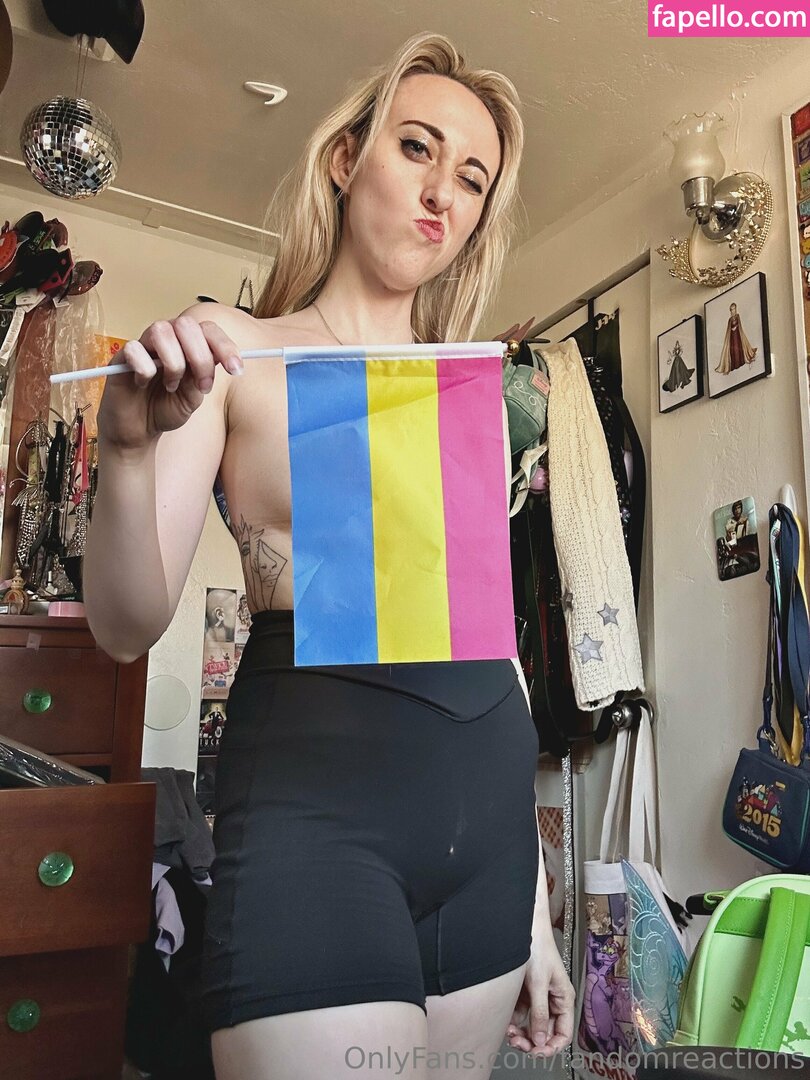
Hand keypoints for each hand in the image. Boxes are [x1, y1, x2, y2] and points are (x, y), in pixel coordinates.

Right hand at [97, 310, 242, 451]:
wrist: (139, 431)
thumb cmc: (165, 409)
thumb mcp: (193, 398)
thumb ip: (202, 376)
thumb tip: (217, 359)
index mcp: (188, 346)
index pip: (208, 329)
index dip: (225, 346)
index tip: (236, 370)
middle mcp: (167, 340)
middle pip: (186, 325)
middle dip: (200, 356)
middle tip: (201, 385)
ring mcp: (144, 345)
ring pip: (161, 331)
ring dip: (173, 362)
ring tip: (171, 386)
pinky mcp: (122, 356)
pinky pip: (135, 349)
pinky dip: (145, 370)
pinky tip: (144, 384)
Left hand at [506, 930, 575, 1059]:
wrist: (523, 926)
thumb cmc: (537, 947)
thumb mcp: (538, 983)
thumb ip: (540, 1012)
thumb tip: (541, 1039)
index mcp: (563, 998)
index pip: (564, 1033)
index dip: (552, 1046)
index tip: (537, 1052)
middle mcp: (553, 1000)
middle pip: (546, 1032)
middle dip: (533, 1041)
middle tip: (519, 1043)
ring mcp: (538, 997)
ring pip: (532, 1025)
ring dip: (521, 1032)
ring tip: (510, 1032)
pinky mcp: (525, 993)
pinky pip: (521, 1014)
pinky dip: (514, 1020)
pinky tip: (507, 1021)